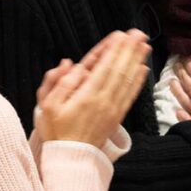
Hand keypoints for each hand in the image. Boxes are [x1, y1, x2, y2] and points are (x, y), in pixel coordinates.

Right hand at [34, 30, 150, 147]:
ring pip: (128, 80)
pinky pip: (130, 95)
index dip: (113, 50)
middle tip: (138, 33)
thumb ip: (57, 82)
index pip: (103, 67)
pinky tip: (143, 68)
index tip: (120, 35)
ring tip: (144, 45)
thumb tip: (69, 63)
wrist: (70, 157)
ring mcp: (113, 108)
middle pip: (119, 69)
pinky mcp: (117, 115)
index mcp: (86, 95)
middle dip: (129, 50)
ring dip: (137, 60)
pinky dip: (138, 81)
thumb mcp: (46, 106)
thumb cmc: (56, 129)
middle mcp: (103, 100)